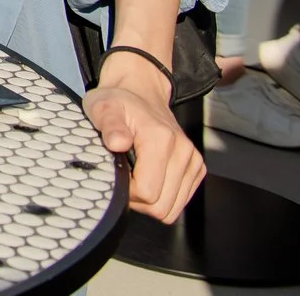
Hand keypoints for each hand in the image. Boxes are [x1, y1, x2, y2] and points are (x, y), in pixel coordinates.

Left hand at [84, 65, 202, 221]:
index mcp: (161, 139)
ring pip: (172, 208)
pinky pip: (179, 202)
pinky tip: (149, 177)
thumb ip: (109, 125)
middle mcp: (184, 152)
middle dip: (138, 200)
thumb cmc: (118, 101)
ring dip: (150, 200)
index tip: (115, 174)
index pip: (147, 193)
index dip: (126, 192)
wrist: (140, 91)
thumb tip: (117, 143)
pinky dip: (163, 196)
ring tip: (135, 176)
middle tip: (123, 177)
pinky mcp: (197, 168)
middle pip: (161, 207)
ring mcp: (193, 161)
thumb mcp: (102, 107)